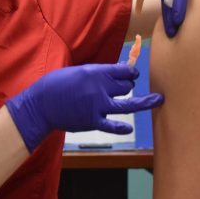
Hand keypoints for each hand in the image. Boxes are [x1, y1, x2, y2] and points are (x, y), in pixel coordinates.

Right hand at [5, 63, 163, 151]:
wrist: (41, 104)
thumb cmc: (57, 84)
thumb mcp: (78, 71)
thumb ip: (97, 74)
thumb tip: (116, 73)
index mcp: (95, 72)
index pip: (123, 70)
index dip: (131, 71)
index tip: (133, 73)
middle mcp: (99, 87)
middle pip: (126, 86)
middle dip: (128, 86)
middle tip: (126, 87)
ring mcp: (97, 105)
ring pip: (127, 104)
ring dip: (143, 102)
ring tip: (158, 100)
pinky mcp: (92, 121)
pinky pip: (112, 125)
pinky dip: (122, 127)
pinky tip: (129, 128)